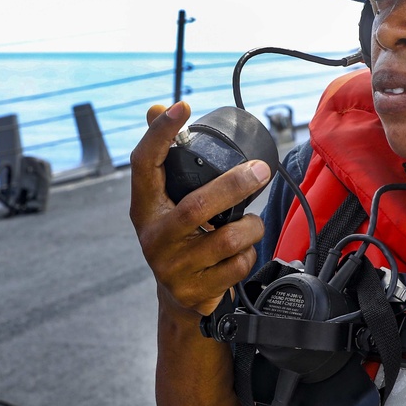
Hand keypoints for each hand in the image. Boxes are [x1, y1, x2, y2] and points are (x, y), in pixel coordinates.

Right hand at [129, 102, 271, 315]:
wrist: (180, 298)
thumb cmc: (178, 239)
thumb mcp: (166, 204)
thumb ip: (165, 160)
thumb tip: (155, 108)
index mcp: (144, 208)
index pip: (144, 163)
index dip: (160, 134)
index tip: (181, 106)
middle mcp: (154, 238)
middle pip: (198, 206)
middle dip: (235, 185)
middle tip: (260, 170)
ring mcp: (172, 267)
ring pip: (228, 238)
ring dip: (251, 227)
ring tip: (251, 225)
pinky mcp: (195, 291)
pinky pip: (238, 265)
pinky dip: (249, 255)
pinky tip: (241, 253)